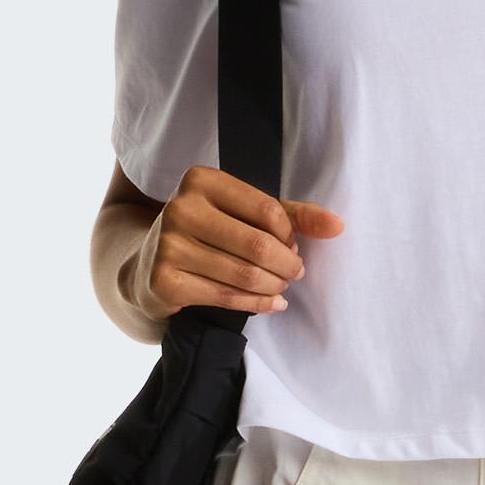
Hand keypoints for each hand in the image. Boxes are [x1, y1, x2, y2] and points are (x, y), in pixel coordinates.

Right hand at [146, 165, 344, 314]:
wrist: (146, 265)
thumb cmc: (207, 234)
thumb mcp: (244, 214)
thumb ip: (290, 215)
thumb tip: (337, 226)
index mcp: (201, 180)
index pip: (269, 211)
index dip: (290, 235)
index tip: (292, 247)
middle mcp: (181, 207)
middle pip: (259, 245)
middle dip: (287, 266)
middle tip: (293, 274)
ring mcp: (168, 245)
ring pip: (245, 275)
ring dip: (274, 287)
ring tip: (280, 287)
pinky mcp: (164, 280)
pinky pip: (226, 297)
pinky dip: (257, 305)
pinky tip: (270, 304)